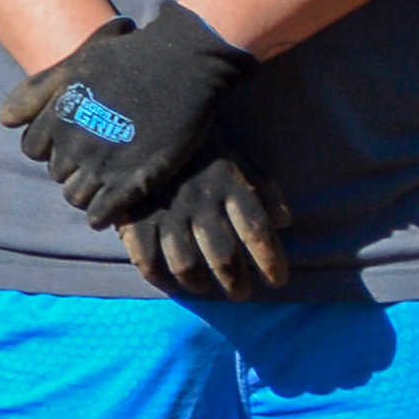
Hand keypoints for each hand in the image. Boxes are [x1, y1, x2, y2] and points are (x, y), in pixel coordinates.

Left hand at [0, 0, 245, 226]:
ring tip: (104, 182)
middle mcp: (74, 142)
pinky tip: (110, 210)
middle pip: (56, 172)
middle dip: (71, 166)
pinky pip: (102, 213)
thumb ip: (36, 92)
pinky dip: (101, 215)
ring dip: (86, 192)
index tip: (74, 140)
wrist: (184, 61)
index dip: (51, 145)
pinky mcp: (134, 180)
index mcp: (57, 115)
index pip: (33, 148)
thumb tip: (3, 120)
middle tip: (98, 156)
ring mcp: (104, 163)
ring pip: (74, 196)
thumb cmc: (129, 58)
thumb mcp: (76, 65)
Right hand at [122, 153, 294, 298]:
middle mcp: (200, 201)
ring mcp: (166, 210)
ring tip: (203, 287)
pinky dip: (158, 276)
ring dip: (197, 283)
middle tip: (241, 295)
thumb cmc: (201, 151)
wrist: (146, 123)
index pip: (257, 231)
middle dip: (236, 282)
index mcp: (229, 185)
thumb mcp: (238, 161)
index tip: (277, 281)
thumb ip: (263, 190)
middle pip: (223, 256)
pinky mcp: (135, 216)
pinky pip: (146, 258)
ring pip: (185, 263)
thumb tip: (284, 221)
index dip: (270, 261)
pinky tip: (167, 281)